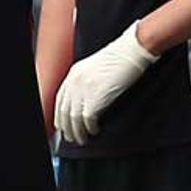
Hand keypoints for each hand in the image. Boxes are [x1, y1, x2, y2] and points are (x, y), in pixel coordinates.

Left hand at [54, 21, 156, 144]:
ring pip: (73, 117)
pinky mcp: (96, 96)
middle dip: (66, 127)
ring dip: (77, 132)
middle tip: (70, 138)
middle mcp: (75, 81)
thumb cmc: (120, 58)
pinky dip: (89, 128)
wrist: (131, 50)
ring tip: (81, 140)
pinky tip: (93, 132)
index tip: (61, 125)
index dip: (60, 114)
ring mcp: (84, 88)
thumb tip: (85, 99)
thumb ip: (86, 81)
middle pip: (64, 110)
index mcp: (73, 73)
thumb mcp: (95, 67)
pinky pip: (87, 118)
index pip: (60, 99)